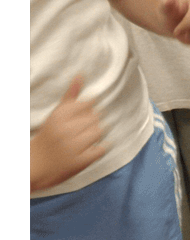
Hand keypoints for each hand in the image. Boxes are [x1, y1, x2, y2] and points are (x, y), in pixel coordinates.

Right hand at [30, 76, 106, 190]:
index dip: (86, 112)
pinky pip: (101, 149)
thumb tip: (81, 74)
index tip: (78, 119)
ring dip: (95, 136)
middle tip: (79, 131)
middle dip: (91, 124)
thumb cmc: (50, 135)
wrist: (37, 165)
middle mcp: (66, 130)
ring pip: (100, 132)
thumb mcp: (57, 114)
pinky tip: (88, 149)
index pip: (89, 104)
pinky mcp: (80, 162)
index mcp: (59, 115)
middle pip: (96, 118)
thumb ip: (71, 96)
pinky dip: (98, 149)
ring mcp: (73, 147)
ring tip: (83, 140)